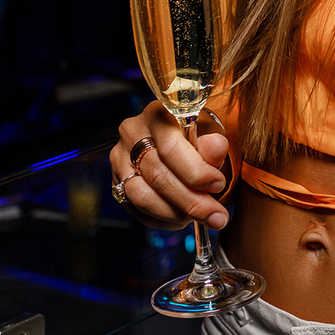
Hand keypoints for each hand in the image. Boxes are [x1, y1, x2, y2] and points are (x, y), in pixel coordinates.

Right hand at [113, 101, 232, 229]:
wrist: (180, 141)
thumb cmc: (198, 134)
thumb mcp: (211, 132)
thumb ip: (213, 143)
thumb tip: (216, 149)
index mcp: (157, 115)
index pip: (171, 147)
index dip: (196, 171)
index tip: (218, 185)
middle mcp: (132, 134)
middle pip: (157, 175)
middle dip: (191, 200)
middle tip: (216, 216)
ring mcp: (120, 160)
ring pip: (142, 197)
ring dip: (175, 213)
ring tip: (200, 217)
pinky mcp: (116, 183)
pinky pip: (136, 210)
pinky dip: (162, 219)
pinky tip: (181, 218)